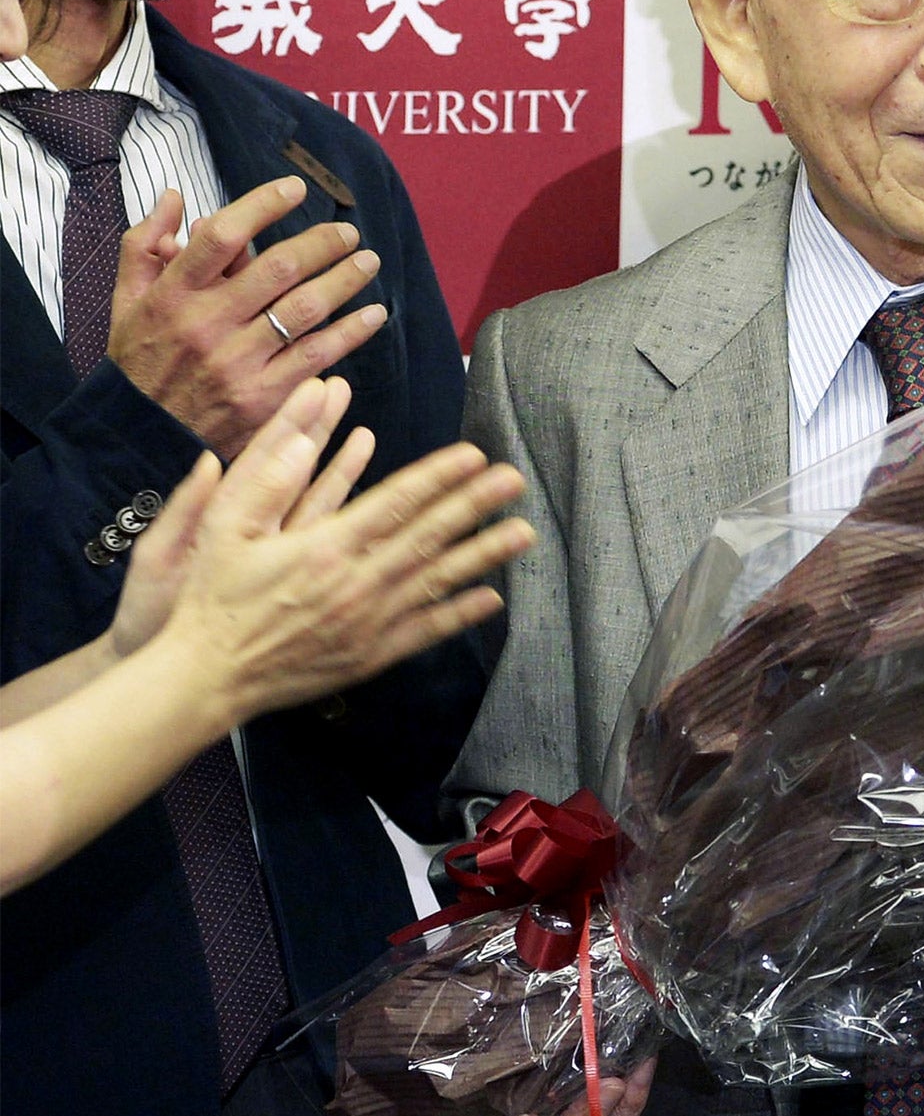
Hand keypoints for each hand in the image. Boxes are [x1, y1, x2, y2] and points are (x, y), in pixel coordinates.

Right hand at [107, 179, 388, 457]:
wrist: (140, 438)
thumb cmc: (139, 361)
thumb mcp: (127, 301)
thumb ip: (145, 245)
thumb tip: (175, 197)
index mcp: (173, 294)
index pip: (222, 236)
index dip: (263, 205)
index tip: (296, 189)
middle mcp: (207, 324)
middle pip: (278, 268)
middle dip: (322, 243)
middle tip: (348, 231)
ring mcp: (238, 362)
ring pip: (304, 308)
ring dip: (345, 280)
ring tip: (368, 261)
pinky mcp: (264, 396)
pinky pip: (317, 355)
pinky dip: (352, 331)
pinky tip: (375, 313)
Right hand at [148, 380, 534, 723]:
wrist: (208, 676)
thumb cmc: (213, 596)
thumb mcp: (223, 529)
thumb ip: (264, 482)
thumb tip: (300, 439)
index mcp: (325, 546)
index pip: (396, 502)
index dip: (439, 476)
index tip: (474, 455)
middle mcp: (356, 583)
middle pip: (428, 535)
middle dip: (475, 504)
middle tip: (514, 478)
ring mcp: (368, 622)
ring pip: (437, 580)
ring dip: (483, 554)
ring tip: (523, 531)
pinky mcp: (370, 656)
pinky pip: (425, 630)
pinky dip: (461, 613)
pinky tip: (493, 597)